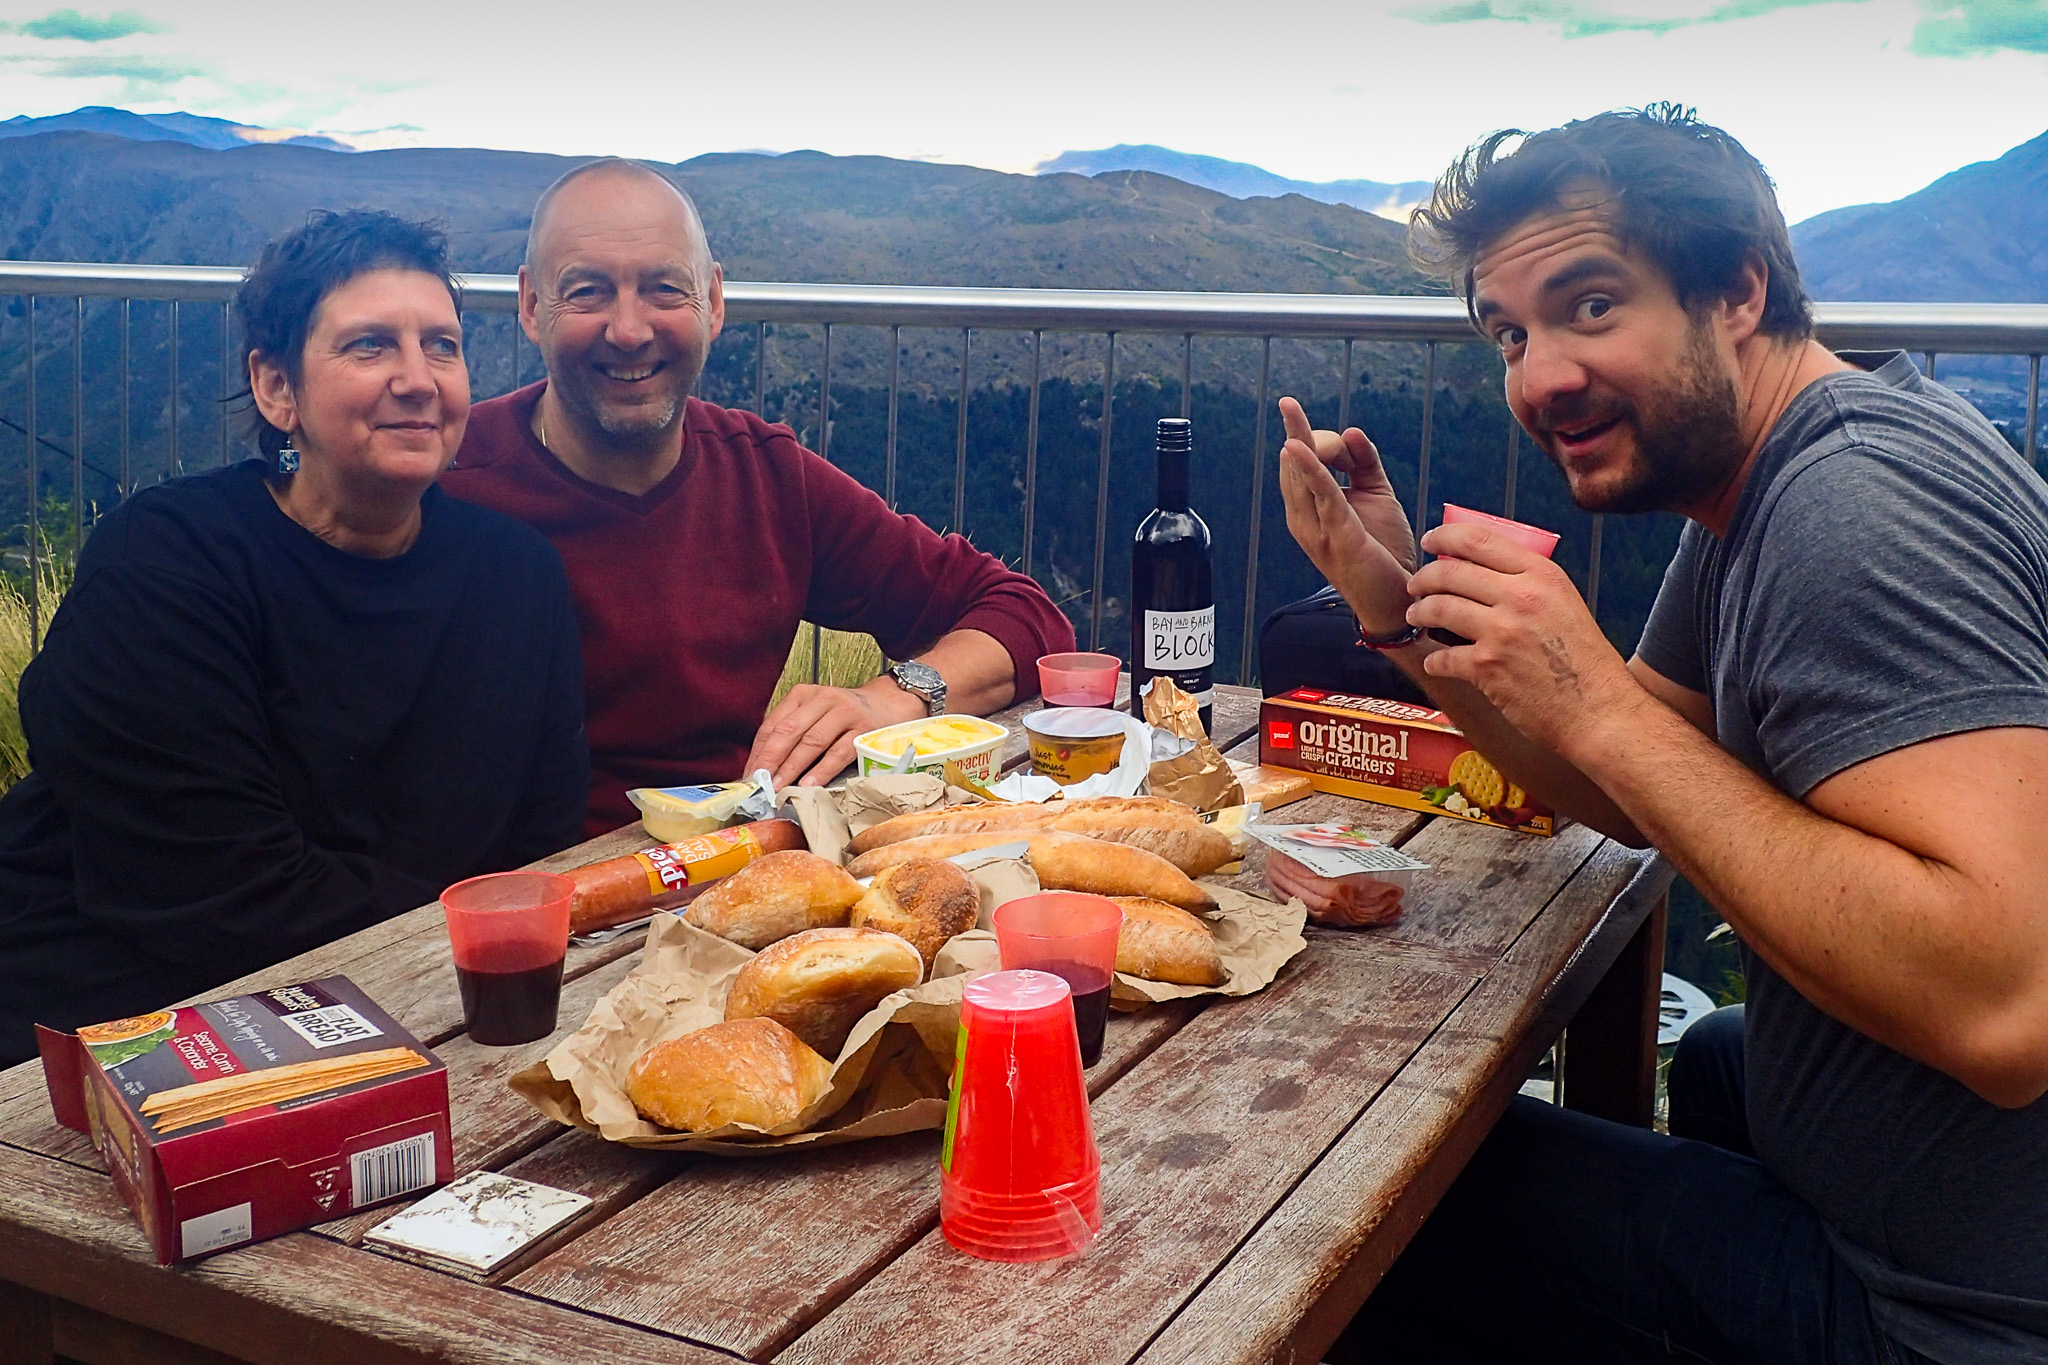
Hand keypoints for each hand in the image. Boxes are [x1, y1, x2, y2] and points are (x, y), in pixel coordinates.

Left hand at [746, 678, 925, 787]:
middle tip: (759, 784)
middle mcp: (822, 698)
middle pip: (788, 732)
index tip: (749, 776)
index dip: (759, 752)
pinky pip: (839, 752)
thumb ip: (791, 733)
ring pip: (811, 742)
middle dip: (770, 761)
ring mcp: (844, 712)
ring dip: (792, 767)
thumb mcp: (814, 713)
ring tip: (779, 787)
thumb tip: (763, 767)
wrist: (887, 703)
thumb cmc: (843, 714)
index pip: (773, 725)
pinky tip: (809, 783)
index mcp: (803, 694)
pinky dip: (822, 769)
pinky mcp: (863, 728)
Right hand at [1265, 850, 1404, 926]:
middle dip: (1375, 906)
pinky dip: (1351, 919)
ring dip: (1367, 916)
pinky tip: (1367, 916)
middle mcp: (1308, 889)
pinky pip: (1329, 920)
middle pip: (1347, 905)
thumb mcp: (1324, 835)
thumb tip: (1376, 855)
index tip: (1394, 889)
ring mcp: (1301, 900)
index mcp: (1311, 869)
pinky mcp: (1300, 907)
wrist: (1268, 844)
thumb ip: (1344, 845)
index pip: (1351, 889)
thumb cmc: (1296, 836)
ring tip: (1389, 911)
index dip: (1375, 892)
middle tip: (1396, 902)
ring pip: (1339, 915)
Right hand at [1275, 396, 1419, 634]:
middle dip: (1305, 432)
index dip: (1321, 441)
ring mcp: (1316, 529)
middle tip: (1310, 417)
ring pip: (1303, 474)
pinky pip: (1321, 494)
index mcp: (1309, 511)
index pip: (1300, 462)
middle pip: (1297, 463)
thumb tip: (1351, 430)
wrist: (1397, 601)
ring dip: (1299, 437)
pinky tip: (1297, 445)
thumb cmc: (1383, 551)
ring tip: (1289, 407)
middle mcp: (1304, 519)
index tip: (1350, 446)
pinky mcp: (1338, 535)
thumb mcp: (1376, 496)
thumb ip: (1364, 463)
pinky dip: (1311, 468)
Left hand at [1405, 523, 1644, 756]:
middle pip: (1450, 572)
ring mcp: (1501, 632)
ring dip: (1420, 612)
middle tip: (1415, 584)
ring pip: (1439, 609)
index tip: (1431, 540)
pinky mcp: (1487, 667)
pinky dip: (1434, 660)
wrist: (1599, 711)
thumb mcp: (1566, 604)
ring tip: (1416, 616)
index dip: (1446, 535)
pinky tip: (1435, 662)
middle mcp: (1521, 597)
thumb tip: (1485, 573)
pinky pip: (1443, 656)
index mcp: (1542, 575)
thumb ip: (1530, 585)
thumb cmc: (1585, 662)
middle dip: (1424, 577)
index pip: (1480, 540)